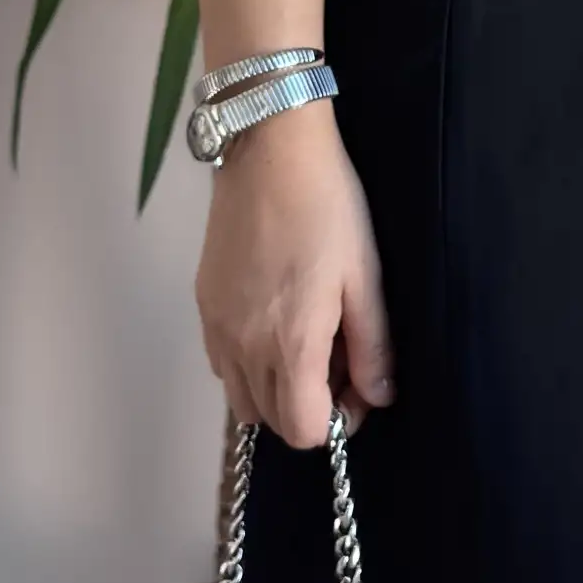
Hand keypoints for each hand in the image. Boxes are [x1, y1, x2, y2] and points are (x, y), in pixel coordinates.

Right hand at [192, 103, 391, 448]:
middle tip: (339, 362)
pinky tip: (275, 324)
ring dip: (276, 390)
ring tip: (307, 344)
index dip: (335, 420)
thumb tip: (379, 396)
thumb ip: (372, 346)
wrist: (268, 150)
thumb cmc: (328, 208)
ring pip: (242, 399)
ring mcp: (217, 328)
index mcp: (290, 344)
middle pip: (272, 422)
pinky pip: (222, 365)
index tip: (356, 386)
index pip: (303, 431)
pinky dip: (249, 365)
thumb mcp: (365, 276)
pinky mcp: (203, 305)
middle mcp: (244, 348)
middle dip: (309, 408)